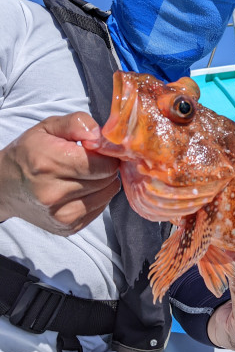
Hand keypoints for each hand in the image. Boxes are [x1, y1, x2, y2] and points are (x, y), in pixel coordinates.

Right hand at [0, 112, 119, 234]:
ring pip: (107, 194)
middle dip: (106, 167)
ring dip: (103, 182)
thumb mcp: (48, 127)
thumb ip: (76, 123)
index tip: (98, 150)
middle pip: (107, 179)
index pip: (103, 164)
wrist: (5, 186)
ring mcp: (60, 214)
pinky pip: (100, 208)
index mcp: (49, 163)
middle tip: (92, 160)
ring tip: (85, 174)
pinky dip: (97, 196)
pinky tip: (81, 188)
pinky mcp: (67, 228)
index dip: (107, 154)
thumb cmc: (30, 152)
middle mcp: (54, 193)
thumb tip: (99, 136)